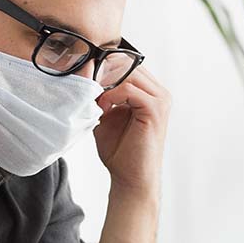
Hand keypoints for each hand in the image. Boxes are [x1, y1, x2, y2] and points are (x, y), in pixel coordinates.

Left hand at [93, 65, 170, 198]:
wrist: (131, 179)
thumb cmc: (120, 151)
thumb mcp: (106, 115)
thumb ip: (99, 95)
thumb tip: (83, 72)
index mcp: (150, 92)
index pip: (126, 63)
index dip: (103, 67)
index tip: (83, 78)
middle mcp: (159, 92)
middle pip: (128, 63)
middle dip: (102, 71)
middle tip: (84, 84)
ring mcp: (160, 100)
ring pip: (128, 73)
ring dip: (104, 83)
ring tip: (92, 99)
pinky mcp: (155, 109)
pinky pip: (129, 89)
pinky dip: (110, 96)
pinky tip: (101, 109)